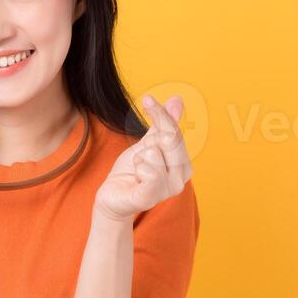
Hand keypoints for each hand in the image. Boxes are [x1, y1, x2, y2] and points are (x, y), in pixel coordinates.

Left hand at [94, 93, 192, 222]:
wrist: (113, 196)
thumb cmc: (132, 171)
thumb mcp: (147, 143)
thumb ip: (163, 125)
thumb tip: (177, 99)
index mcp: (184, 165)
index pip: (175, 131)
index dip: (160, 114)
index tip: (147, 99)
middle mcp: (180, 179)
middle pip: (169, 140)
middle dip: (148, 142)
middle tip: (139, 156)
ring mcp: (167, 191)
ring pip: (153, 153)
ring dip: (138, 158)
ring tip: (137, 171)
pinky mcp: (149, 199)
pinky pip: (149, 173)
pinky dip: (139, 169)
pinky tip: (136, 177)